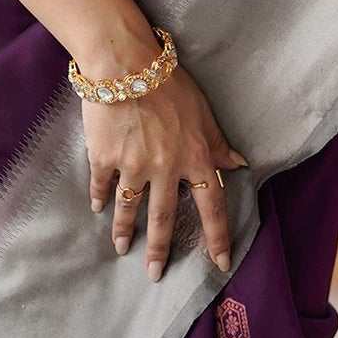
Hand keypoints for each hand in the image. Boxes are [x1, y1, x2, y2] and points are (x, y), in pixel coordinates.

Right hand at [82, 60, 248, 282]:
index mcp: (195, 156)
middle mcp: (165, 167)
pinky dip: (100, 198)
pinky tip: (98, 208)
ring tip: (121, 248)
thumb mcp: (203, 111)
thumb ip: (218, 143)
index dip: (218, 237)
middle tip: (155, 274)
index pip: (212, 206)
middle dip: (160, 250)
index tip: (220, 263)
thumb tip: (238, 165)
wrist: (124, 63)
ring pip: (129, 208)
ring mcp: (133, 165)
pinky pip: (102, 185)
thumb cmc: (169, 81)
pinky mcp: (104, 157)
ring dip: (124, 231)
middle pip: (164, 218)